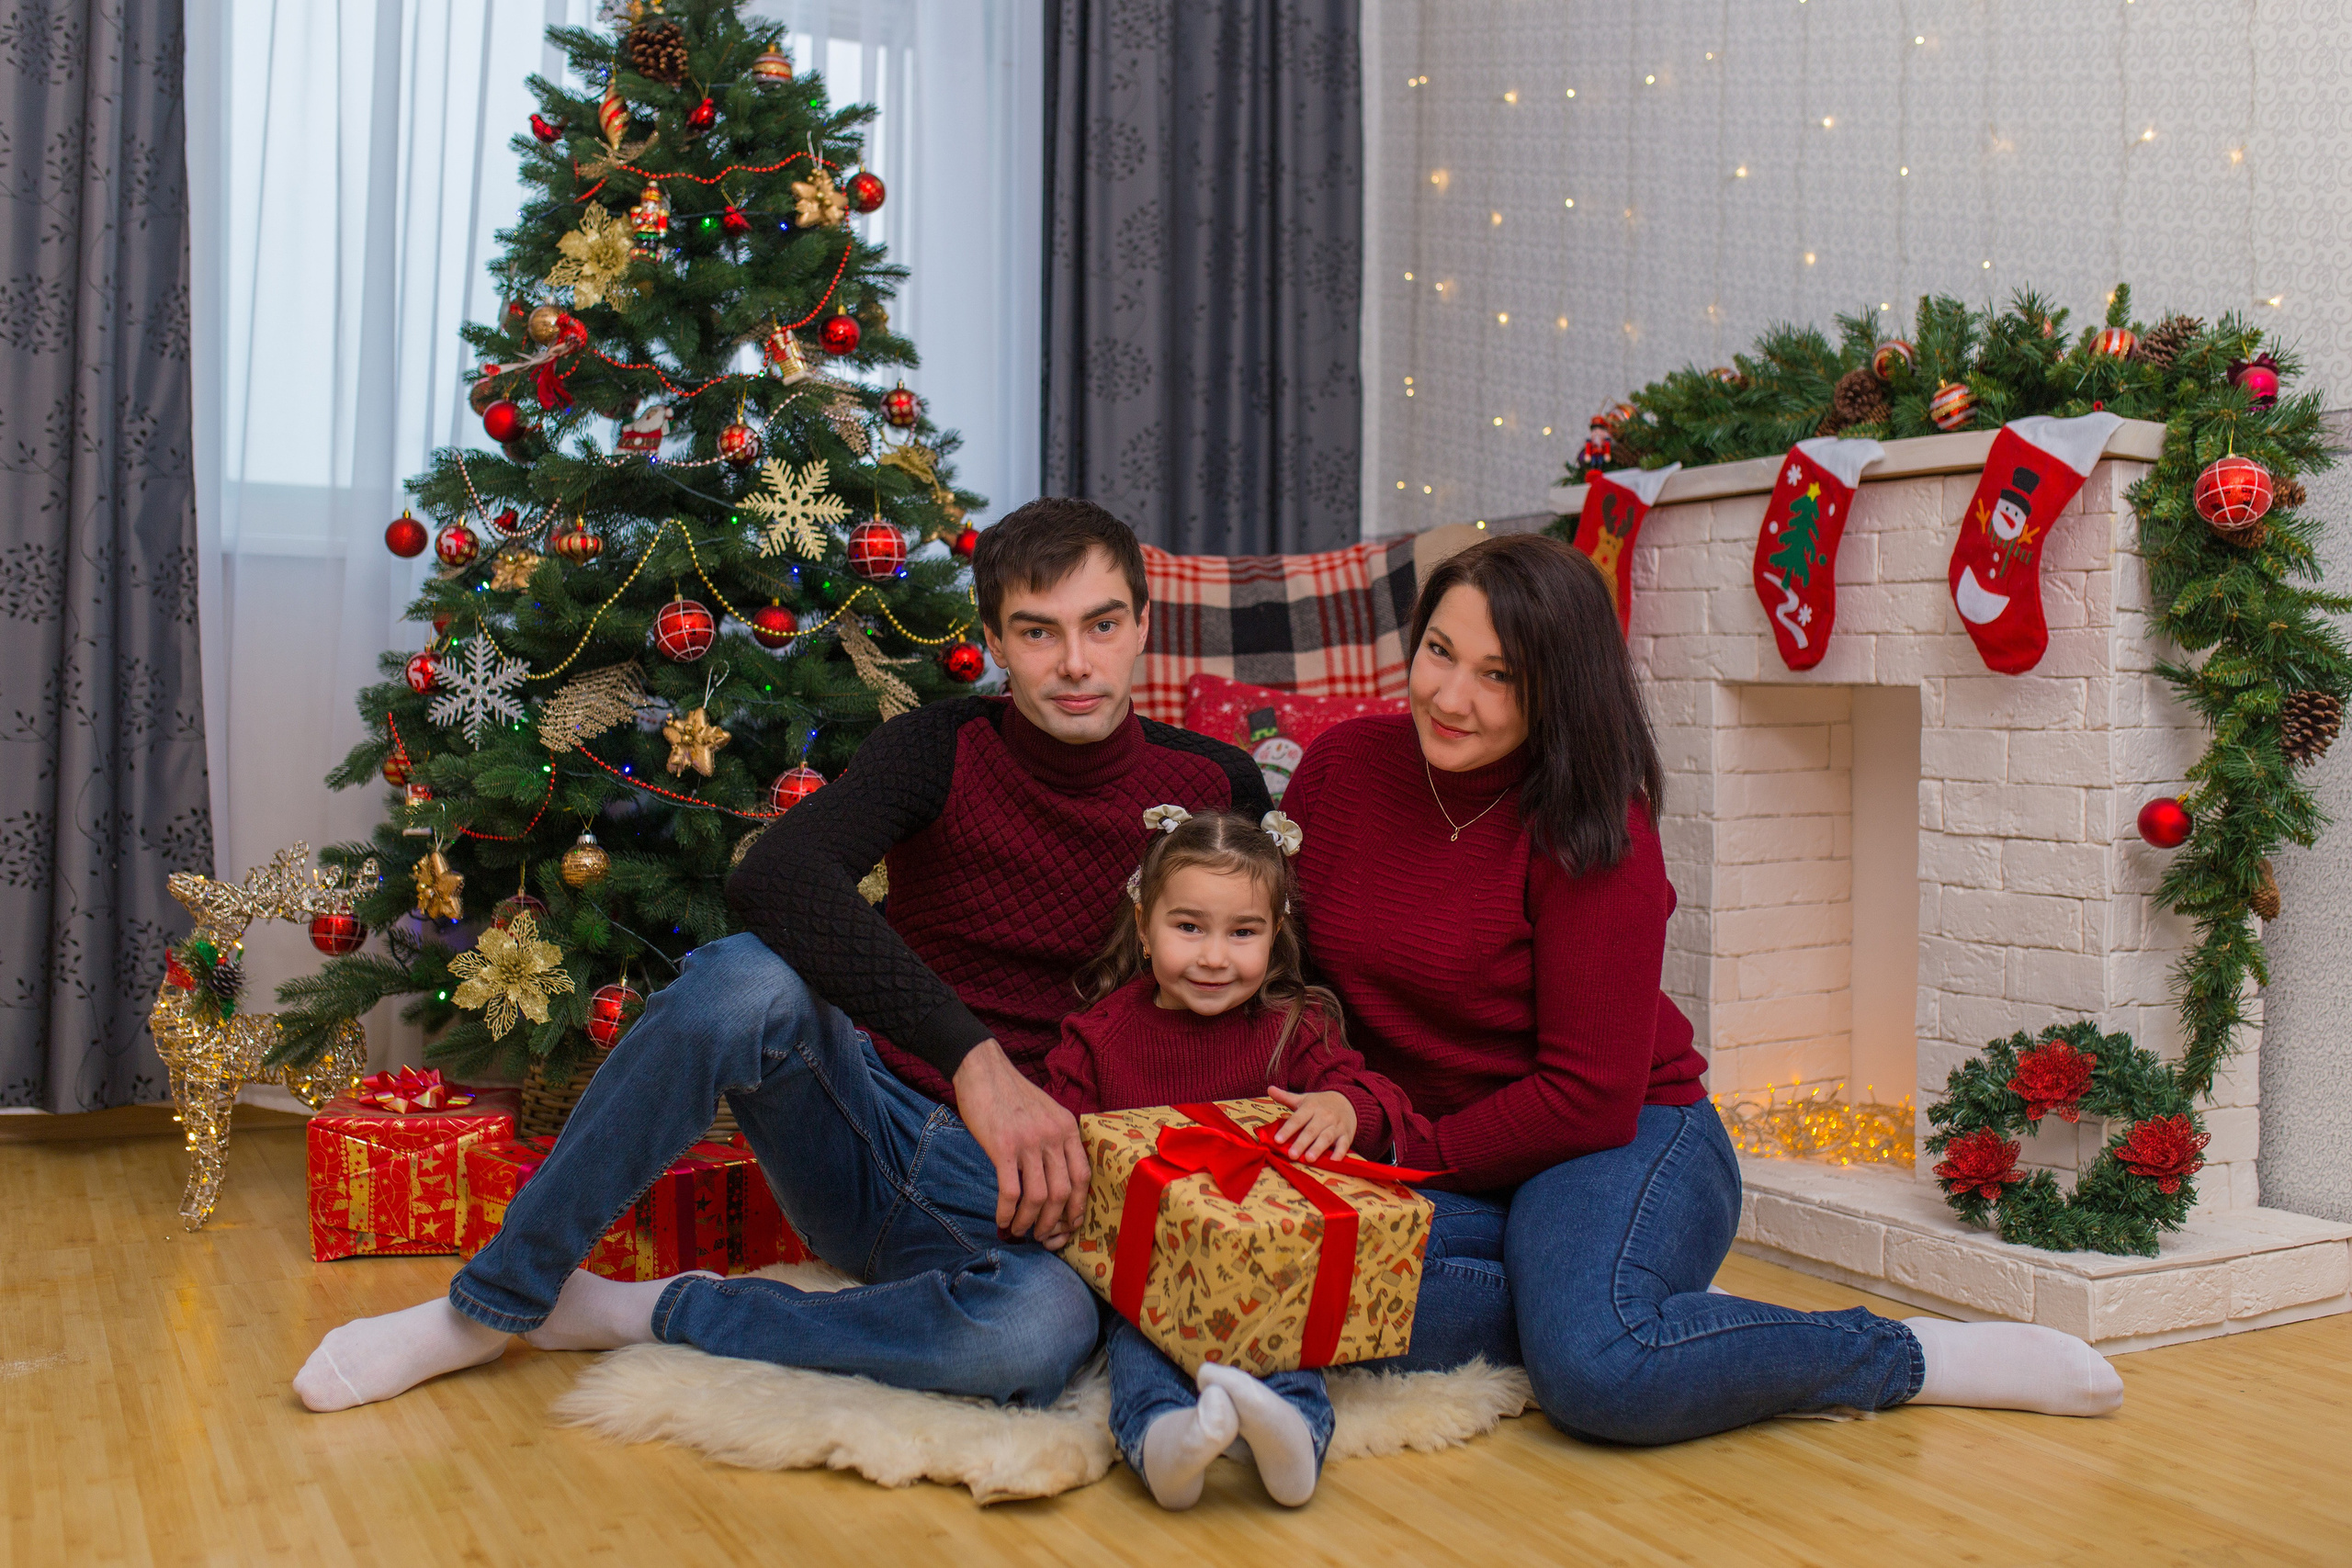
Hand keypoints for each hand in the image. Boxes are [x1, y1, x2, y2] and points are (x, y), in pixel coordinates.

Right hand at [953, 1039, 1088, 1246]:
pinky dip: (1008, 1212)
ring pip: (1039, 1197)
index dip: (1078, 1206)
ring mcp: (1029, 1142)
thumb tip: (1057, 1177)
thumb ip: (1056, 1139)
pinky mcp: (1003, 1146)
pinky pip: (1011, 1191)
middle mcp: (1053, 1136)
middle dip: (1054, 1222)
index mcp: (1067, 1128)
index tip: (1069, 1225)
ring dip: (1030, 1222)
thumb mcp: (1047, 1112)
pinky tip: (1002, 1221)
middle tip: (1042, 1236)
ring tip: (1020, 1231)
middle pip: (1063, 1192)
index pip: (1083, 1176)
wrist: (982, 1070)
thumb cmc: (1011, 1094)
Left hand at [1268, 1086, 1354, 1163]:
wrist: (1347, 1102)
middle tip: (1291, 1155)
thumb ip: (1285, 1097)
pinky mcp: (1347, 1135)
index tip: (1277, 1140)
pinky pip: (1344, 1145)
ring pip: (1326, 1137)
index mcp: (1311, 1107)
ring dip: (1318, 1148)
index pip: (1297, 1119)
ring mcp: (1336, 1126)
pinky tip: (1333, 1162)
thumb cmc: (1320, 1104)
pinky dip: (1339, 1153)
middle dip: (1301, 1143)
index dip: (1287, 1129)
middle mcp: (1324, 1116)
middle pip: (1311, 1130)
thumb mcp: (1303, 1099)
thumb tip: (1269, 1089)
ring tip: (1309, 1158)